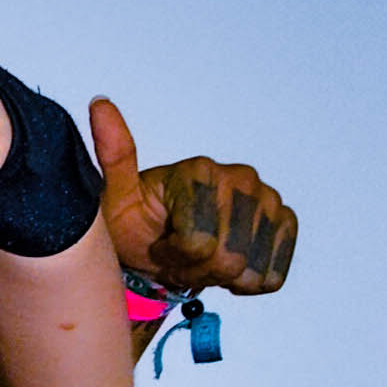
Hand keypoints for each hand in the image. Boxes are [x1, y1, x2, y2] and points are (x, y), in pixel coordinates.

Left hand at [91, 97, 297, 298]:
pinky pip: (271, 274)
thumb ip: (114, 156)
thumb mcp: (115, 198)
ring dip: (218, 278)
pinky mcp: (286, 223)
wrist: (163, 243)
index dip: (172, 256)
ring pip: (248, 271)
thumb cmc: (135, 222)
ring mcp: (270, 199)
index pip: (197, 243)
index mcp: (202, 169)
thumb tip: (100, 103)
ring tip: (200, 259)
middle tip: (179, 255)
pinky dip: (245, 283)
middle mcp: (243, 177)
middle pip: (226, 258)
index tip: (160, 242)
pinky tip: (227, 266)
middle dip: (195, 269)